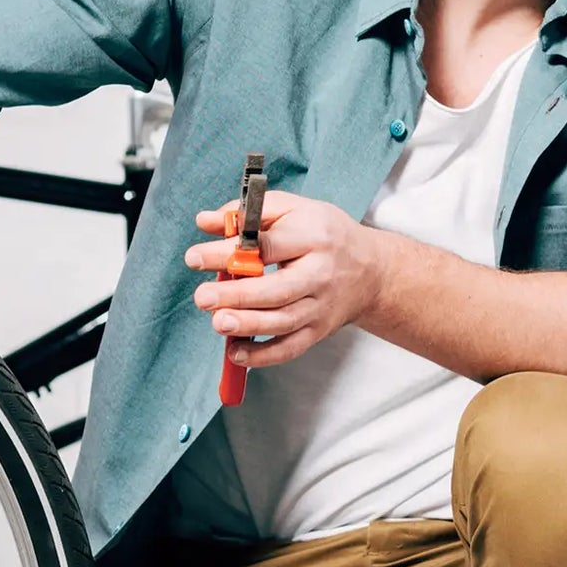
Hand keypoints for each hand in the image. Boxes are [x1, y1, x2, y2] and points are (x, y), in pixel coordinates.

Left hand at [186, 190, 382, 368]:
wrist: (370, 272)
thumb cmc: (324, 235)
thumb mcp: (294, 210)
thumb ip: (248, 213)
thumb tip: (205, 221)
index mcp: (313, 237)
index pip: (267, 246)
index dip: (229, 252)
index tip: (195, 258)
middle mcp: (320, 274)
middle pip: (276, 290)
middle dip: (236, 296)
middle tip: (203, 297)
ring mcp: (320, 307)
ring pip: (282, 323)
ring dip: (248, 326)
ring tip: (218, 322)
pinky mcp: (318, 331)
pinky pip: (290, 349)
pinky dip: (262, 356)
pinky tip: (236, 352)